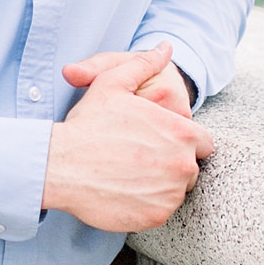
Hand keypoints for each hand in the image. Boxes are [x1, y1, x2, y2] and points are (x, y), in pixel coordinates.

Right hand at [40, 43, 214, 232]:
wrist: (61, 165)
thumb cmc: (88, 124)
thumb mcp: (113, 82)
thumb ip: (145, 63)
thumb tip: (166, 48)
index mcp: (181, 132)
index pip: (202, 143)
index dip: (183, 141)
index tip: (161, 142)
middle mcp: (183, 165)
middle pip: (190, 169)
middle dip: (173, 164)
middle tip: (141, 159)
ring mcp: (170, 194)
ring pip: (176, 192)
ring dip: (161, 185)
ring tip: (130, 174)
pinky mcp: (156, 217)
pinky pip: (160, 211)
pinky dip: (147, 204)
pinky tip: (123, 191)